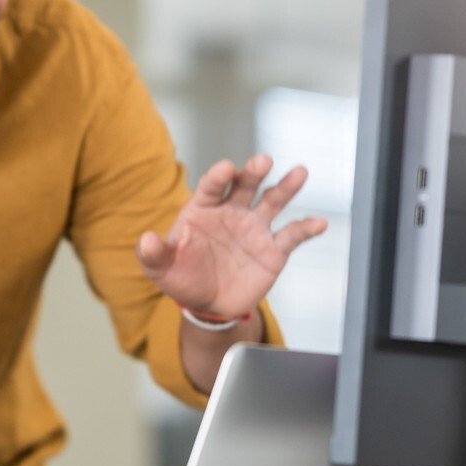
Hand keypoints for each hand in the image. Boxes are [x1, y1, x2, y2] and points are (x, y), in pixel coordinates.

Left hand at [137, 155, 328, 318]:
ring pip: (273, 201)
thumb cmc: (182, 277)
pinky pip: (292, 236)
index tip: (227, 169)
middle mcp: (232, 212)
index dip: (219, 177)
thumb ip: (154, 254)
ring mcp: (255, 228)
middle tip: (263, 161)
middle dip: (254, 172)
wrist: (207, 304)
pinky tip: (320, 223)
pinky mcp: (273, 250)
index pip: (212, 186)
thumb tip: (146, 241)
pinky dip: (307, 228)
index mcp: (203, 209)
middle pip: (245, 185)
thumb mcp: (161, 268)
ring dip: (287, 186)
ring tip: (300, 172)